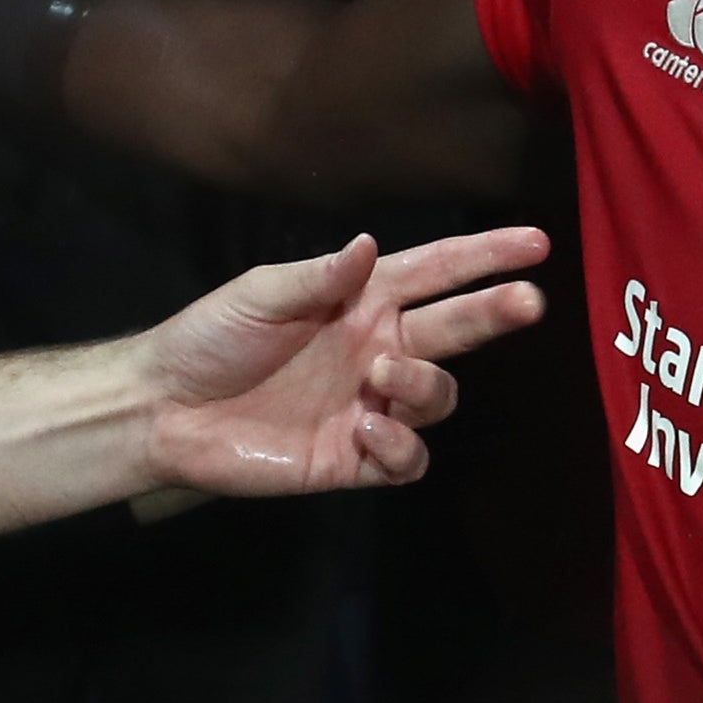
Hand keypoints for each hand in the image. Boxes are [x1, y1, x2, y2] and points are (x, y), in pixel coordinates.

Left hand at [138, 229, 553, 496]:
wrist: (165, 411)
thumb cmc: (208, 339)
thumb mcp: (260, 294)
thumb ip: (320, 276)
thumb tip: (371, 244)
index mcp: (360, 301)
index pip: (437, 272)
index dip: (486, 255)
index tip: (537, 243)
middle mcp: (377, 349)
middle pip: (457, 329)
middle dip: (497, 312)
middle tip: (529, 301)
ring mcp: (370, 405)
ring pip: (439, 397)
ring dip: (426, 383)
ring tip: (384, 375)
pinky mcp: (355, 459)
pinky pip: (408, 458)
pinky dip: (400, 444)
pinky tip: (366, 429)